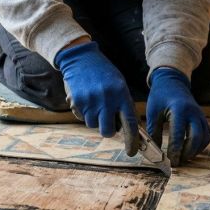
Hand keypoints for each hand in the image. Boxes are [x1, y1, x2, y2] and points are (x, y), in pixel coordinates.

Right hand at [55, 41, 138, 155]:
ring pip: (93, 125)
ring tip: (94, 102)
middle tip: (106, 121)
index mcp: (121, 95)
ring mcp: (90, 102)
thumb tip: (128, 128)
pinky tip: (85, 98)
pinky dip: (84, 112)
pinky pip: (81, 118)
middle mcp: (106, 100)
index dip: (132, 141)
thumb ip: (123, 105)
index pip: (130, 124)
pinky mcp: (77, 103)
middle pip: (108, 132)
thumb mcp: (119, 85)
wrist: (81, 58)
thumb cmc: (103, 73)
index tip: (132, 151)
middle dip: (108, 130)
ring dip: (94, 119)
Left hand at [146, 67, 209, 165]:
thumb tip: (153, 152)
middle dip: (187, 153)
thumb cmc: (160, 96)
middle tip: (176, 162)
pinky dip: (199, 146)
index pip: (179, 134)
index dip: (174, 150)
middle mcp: (193, 112)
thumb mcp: (153, 112)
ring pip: (204, 138)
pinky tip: (188, 151)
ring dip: (194, 151)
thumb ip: (154, 131)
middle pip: (196, 138)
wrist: (173, 81)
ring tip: (181, 158)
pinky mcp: (203, 119)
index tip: (167, 160)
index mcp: (179, 109)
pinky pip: (206, 136)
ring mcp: (200, 115)